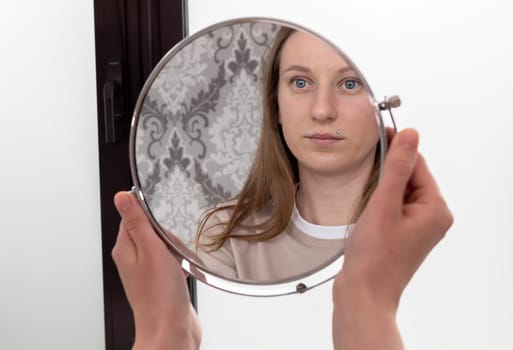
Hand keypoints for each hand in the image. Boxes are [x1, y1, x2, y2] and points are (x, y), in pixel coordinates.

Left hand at [112, 191, 200, 349]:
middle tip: (173, 254)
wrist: (171, 330)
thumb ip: (138, 222)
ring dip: (179, 253)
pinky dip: (182, 265)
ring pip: (166, 247)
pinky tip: (184, 275)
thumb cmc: (160, 296)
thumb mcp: (151, 249)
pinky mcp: (160, 281)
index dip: (153, 220)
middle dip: (170, 239)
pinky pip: (173, 262)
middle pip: (154, 232)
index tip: (162, 233)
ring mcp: (147, 271)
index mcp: (125, 249)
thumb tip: (122, 197)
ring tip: (180, 268)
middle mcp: (133, 259)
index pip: (134, 217)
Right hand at [332, 129, 452, 348]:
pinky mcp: (403, 234)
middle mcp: (432, 218)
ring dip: (381, 186)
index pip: (418, 165)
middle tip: (364, 165)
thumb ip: (396, 168)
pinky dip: (380, 201)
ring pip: (400, 192)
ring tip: (363, 192)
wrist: (363, 294)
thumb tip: (410, 135)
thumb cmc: (374, 257)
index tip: (379, 132)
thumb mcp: (384, 205)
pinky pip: (394, 207)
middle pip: (410, 178)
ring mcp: (418, 228)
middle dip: (387, 170)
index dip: (397, 148)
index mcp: (435, 209)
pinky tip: (365, 206)